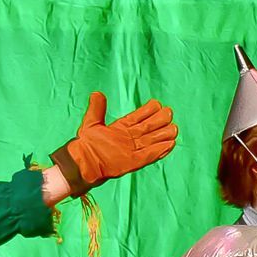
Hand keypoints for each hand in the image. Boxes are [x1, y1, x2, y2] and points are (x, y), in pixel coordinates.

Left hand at [51, 93, 178, 195]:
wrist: (82, 163)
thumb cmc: (85, 145)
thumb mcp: (90, 123)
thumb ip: (96, 109)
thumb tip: (97, 94)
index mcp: (121, 128)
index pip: (139, 117)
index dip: (148, 110)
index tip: (156, 104)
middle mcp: (129, 138)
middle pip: (149, 128)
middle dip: (159, 121)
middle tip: (169, 113)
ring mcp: (132, 150)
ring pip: (152, 141)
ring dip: (163, 135)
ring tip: (174, 128)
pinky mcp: (133, 162)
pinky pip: (149, 155)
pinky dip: (159, 150)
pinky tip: (170, 144)